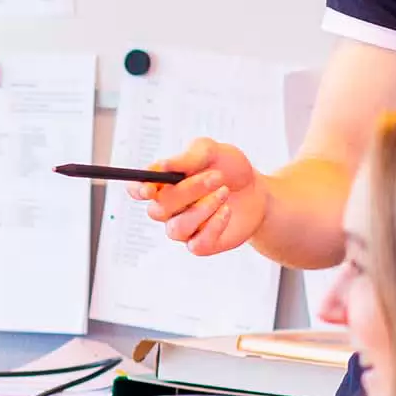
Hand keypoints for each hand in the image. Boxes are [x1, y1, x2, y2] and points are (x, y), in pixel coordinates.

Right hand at [137, 138, 268, 257]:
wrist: (258, 190)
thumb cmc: (229, 169)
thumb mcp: (211, 151)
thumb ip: (187, 157)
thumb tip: (162, 165)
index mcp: (164, 184)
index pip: (137, 190)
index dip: (138, 191)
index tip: (150, 189)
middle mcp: (169, 209)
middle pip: (159, 209)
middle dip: (188, 192)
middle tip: (216, 177)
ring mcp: (185, 229)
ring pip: (176, 228)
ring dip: (203, 209)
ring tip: (225, 192)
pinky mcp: (202, 244)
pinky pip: (197, 244)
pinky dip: (213, 226)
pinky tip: (227, 211)